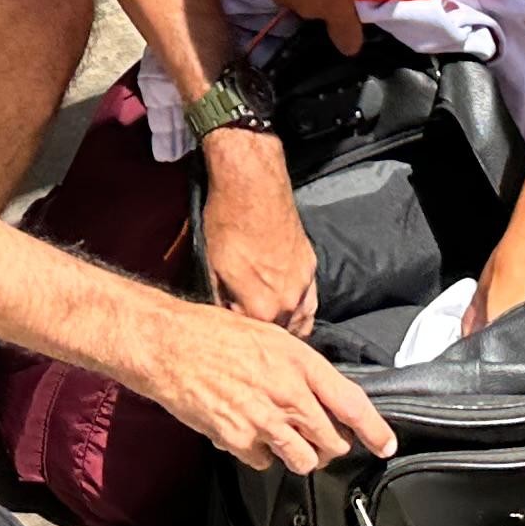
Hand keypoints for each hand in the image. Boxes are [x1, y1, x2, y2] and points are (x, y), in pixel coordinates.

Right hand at [137, 302, 393, 472]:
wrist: (169, 344)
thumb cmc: (213, 334)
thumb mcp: (269, 337)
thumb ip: (298, 368)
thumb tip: (319, 394)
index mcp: (299, 362)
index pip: (350, 402)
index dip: (374, 429)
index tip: (385, 444)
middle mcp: (287, 394)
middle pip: (331, 441)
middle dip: (329, 445)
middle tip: (317, 438)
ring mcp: (264, 421)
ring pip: (304, 460)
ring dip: (298, 454)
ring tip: (281, 436)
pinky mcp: (239, 441)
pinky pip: (265, 463)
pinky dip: (260, 454)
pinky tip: (246, 430)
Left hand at [196, 129, 317, 331]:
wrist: (252, 185)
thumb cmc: (227, 223)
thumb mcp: (212, 268)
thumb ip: (224, 303)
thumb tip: (228, 318)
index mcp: (261, 308)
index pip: (253, 340)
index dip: (241, 336)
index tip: (234, 329)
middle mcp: (289, 302)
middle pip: (280, 335)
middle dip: (265, 335)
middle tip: (250, 327)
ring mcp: (304, 284)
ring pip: (301, 323)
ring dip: (288, 327)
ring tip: (271, 324)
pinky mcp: (312, 267)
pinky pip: (310, 302)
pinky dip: (300, 309)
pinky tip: (288, 307)